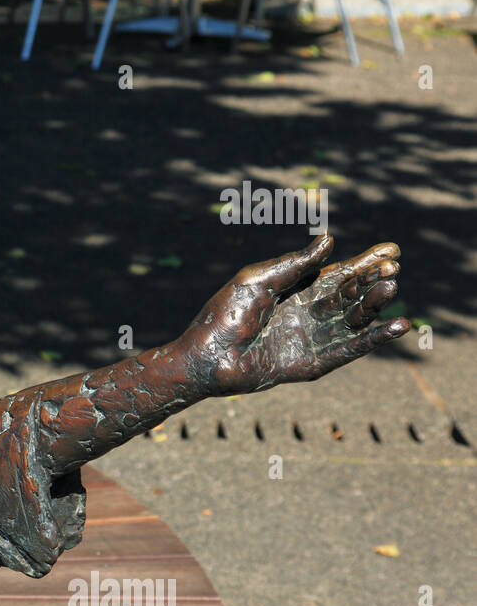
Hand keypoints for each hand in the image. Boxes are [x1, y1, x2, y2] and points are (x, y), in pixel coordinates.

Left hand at [178, 235, 410, 396]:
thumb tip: (329, 241)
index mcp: (295, 290)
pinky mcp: (314, 364)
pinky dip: (375, 339)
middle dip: (372, 280)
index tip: (391, 250)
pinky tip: (399, 325)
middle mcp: (308, 314)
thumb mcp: (258, 280)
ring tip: (391, 288)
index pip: (337, 274)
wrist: (206, 356)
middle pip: (350, 295)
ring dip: (375, 304)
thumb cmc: (224, 314)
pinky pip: (350, 350)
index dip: (364, 263)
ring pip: (354, 319)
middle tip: (393, 268)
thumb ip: (294, 264)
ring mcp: (312, 339)